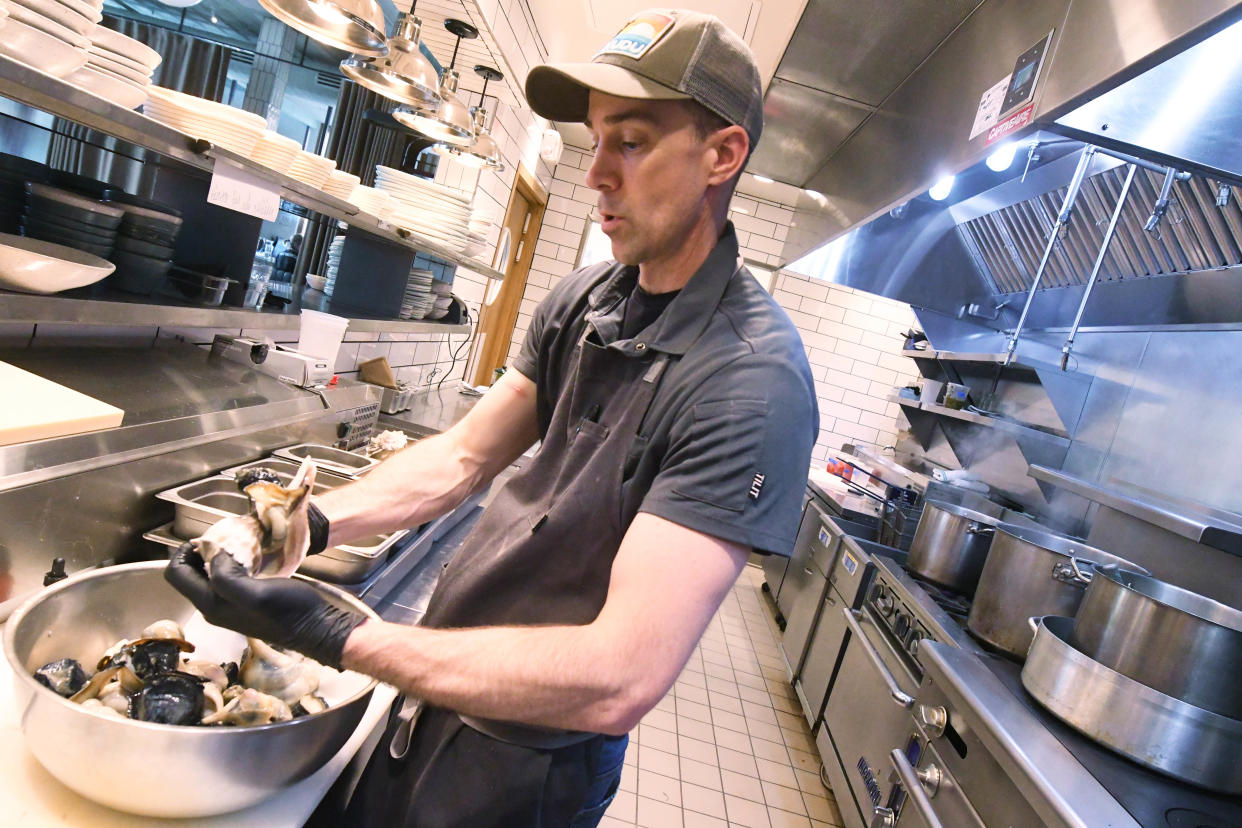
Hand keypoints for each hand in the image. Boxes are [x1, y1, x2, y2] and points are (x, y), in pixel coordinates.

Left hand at [165, 542, 365, 667]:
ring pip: (207, 575)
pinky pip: (226, 578)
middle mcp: (214, 607)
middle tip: (225, 537)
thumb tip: (214, 557)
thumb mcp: (257, 594)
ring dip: (217, 556)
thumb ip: (227, 578)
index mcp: (211, 605)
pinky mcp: (244, 602)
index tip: (209, 537)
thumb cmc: (289, 611)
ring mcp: (229, 606)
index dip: (184, 552)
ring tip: (239, 543)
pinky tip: (250, 555)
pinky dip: (232, 562)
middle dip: (201, 552)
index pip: (176, 574)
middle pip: (189, 574)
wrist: (316, 627)